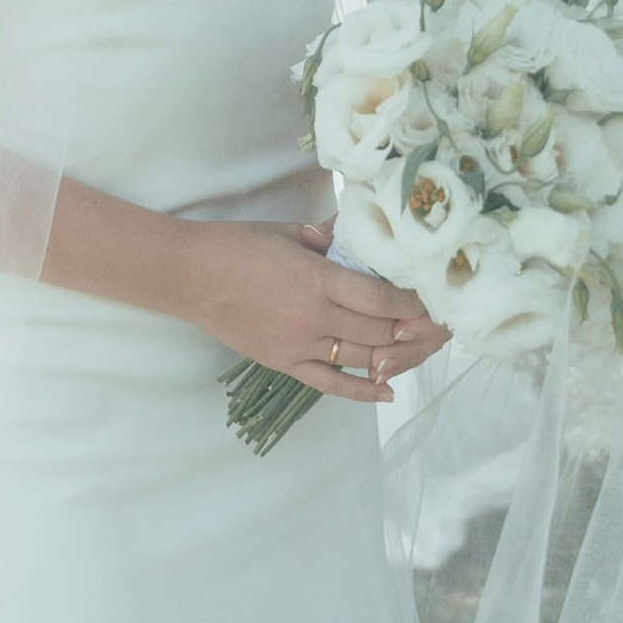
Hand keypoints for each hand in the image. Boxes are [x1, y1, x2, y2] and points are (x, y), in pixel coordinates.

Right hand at [173, 219, 421, 402]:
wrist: (188, 276)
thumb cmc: (234, 245)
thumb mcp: (286, 232)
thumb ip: (328, 237)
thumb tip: (362, 231)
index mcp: (315, 280)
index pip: (381, 299)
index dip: (413, 301)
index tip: (432, 295)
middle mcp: (312, 318)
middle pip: (379, 331)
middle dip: (411, 328)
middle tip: (435, 322)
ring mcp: (298, 345)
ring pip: (362, 358)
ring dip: (394, 354)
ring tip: (417, 346)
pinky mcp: (284, 363)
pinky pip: (331, 384)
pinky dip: (363, 392)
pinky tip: (387, 390)